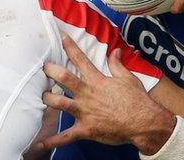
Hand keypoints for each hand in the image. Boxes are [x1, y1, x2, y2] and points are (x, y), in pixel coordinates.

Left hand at [38, 37, 175, 154]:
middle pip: (63, 78)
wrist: (144, 122)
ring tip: (41, 96)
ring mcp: (85, 111)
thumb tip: (115, 50)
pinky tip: (39, 144)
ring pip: (59, 103)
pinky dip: (52, 141)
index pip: (80, 59)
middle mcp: (87, 94)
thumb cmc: (137, 100)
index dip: (70, 47)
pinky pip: (66, 136)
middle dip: (50, 70)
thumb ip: (117, 64)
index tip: (61, 38)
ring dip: (47, 98)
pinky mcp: (86, 129)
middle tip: (42, 67)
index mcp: (97, 80)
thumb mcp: (128, 78)